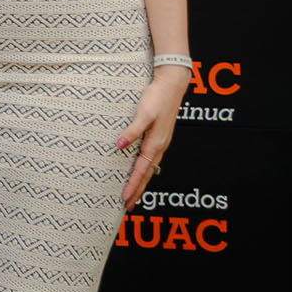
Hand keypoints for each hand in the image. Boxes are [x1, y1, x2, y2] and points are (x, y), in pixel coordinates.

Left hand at [117, 66, 189, 209]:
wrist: (171, 85)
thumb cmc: (156, 97)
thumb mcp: (143, 113)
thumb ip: (132, 130)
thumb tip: (119, 145)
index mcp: (155, 143)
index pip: (141, 170)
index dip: (132, 185)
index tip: (124, 198)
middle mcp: (159, 146)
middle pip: (147, 175)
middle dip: (137, 191)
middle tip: (127, 206)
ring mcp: (160, 142)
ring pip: (150, 168)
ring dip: (141, 182)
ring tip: (132, 195)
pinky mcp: (159, 137)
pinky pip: (151, 159)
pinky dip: (145, 170)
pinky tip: (140, 172)